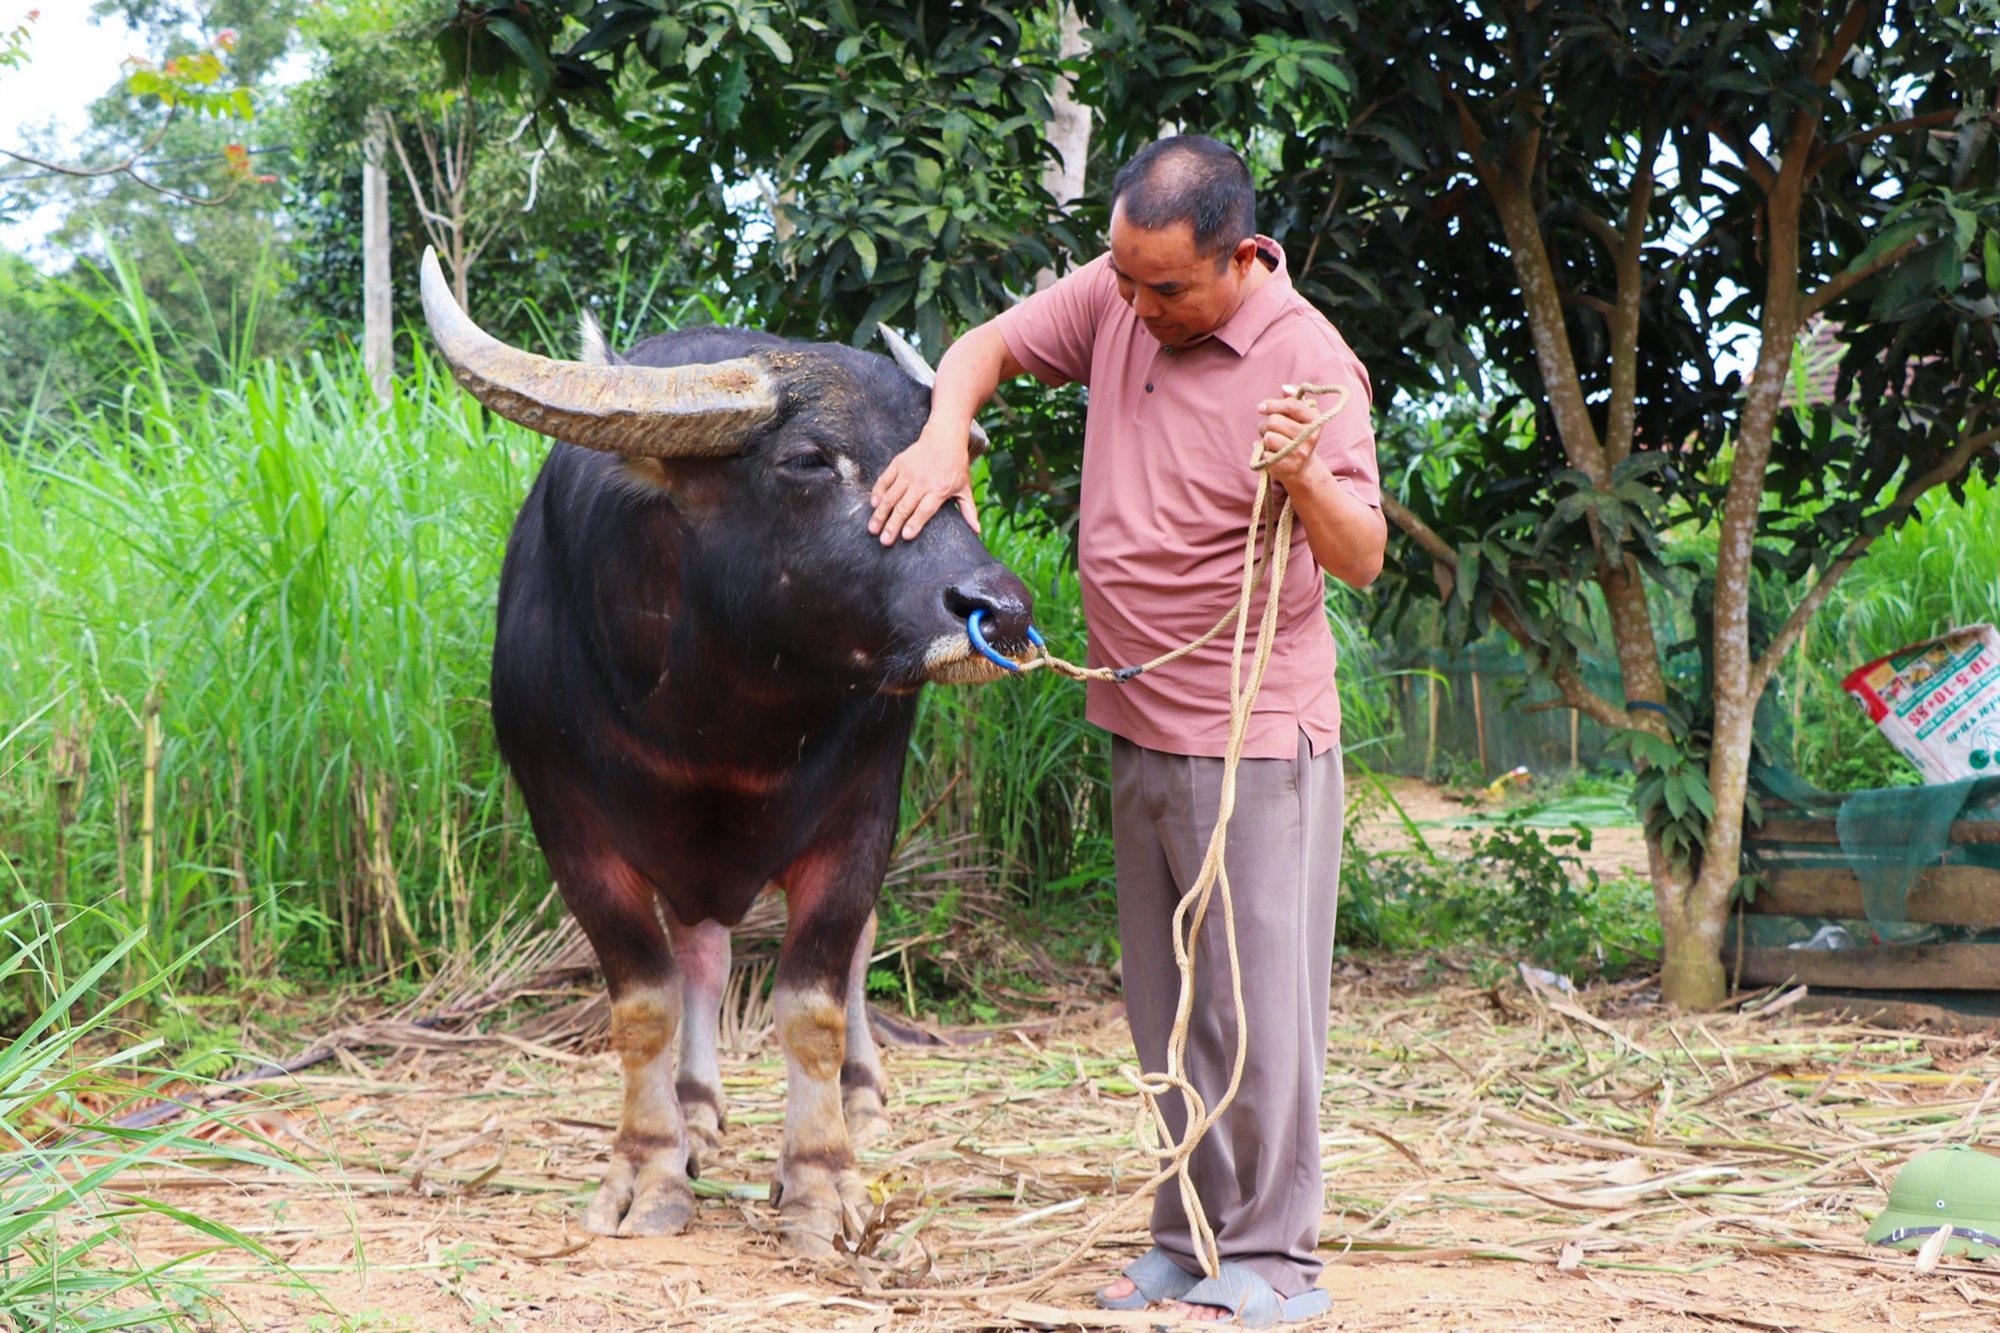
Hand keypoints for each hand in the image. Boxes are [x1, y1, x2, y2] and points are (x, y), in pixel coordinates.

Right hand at [868, 423, 979, 544]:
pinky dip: (878, 492)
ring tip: (872, 528)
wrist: (944, 437)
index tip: (905, 536)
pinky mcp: (899, 464)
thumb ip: (969, 510)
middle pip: (904, 507)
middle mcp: (922, 482)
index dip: (914, 523)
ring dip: (881, 513)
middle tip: (884, 540)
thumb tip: (977, 531)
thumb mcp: (965, 487)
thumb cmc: (956, 464)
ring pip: (891, 496)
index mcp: (939, 489)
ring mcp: (908, 472)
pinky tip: (873, 505)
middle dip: (892, 525)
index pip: (924, 510)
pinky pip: (885, 480)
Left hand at [1254, 384, 1334, 491]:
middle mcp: (1310, 438)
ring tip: (1270, 441)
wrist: (1302, 467)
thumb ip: (1294, 398)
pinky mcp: (1287, 467)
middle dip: (1265, 423)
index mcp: (1315, 420)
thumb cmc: (1297, 434)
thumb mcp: (1300, 415)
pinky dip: (1262, 452)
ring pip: (1268, 437)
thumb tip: (1284, 388)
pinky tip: (1271, 453)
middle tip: (1268, 428)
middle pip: (1274, 421)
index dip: (1272, 404)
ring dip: (1263, 438)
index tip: (1261, 407)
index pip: (1291, 405)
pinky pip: (1264, 453)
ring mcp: (1299, 453)